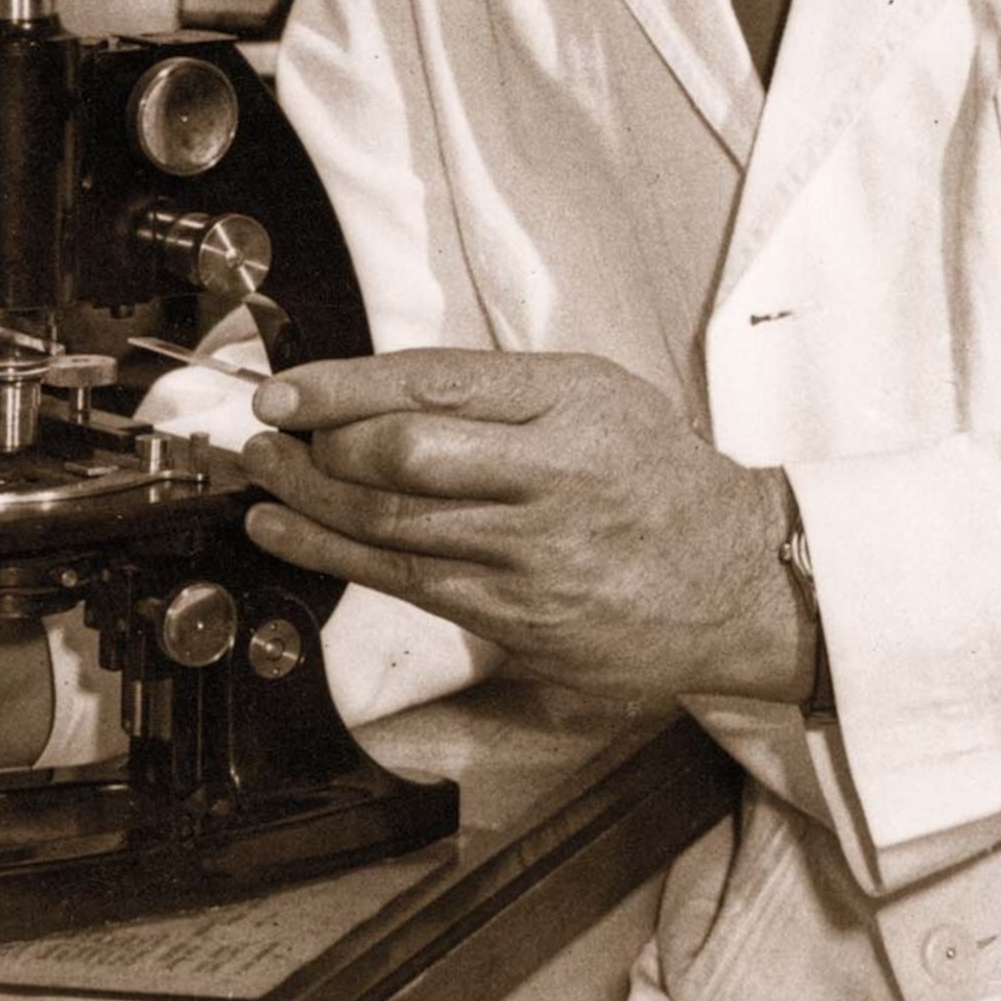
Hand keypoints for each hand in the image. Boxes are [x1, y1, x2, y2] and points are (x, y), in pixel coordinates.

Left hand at [241, 350, 808, 704]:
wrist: (737, 578)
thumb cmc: (654, 474)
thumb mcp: (596, 394)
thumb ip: (499, 389)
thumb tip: (376, 388)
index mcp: (572, 402)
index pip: (434, 383)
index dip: (342, 387)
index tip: (284, 389)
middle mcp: (555, 475)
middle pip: (404, 457)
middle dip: (317, 445)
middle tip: (265, 433)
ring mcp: (537, 555)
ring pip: (394, 526)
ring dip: (307, 501)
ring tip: (263, 477)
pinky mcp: (521, 618)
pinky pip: (406, 583)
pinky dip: (332, 556)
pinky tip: (287, 535)